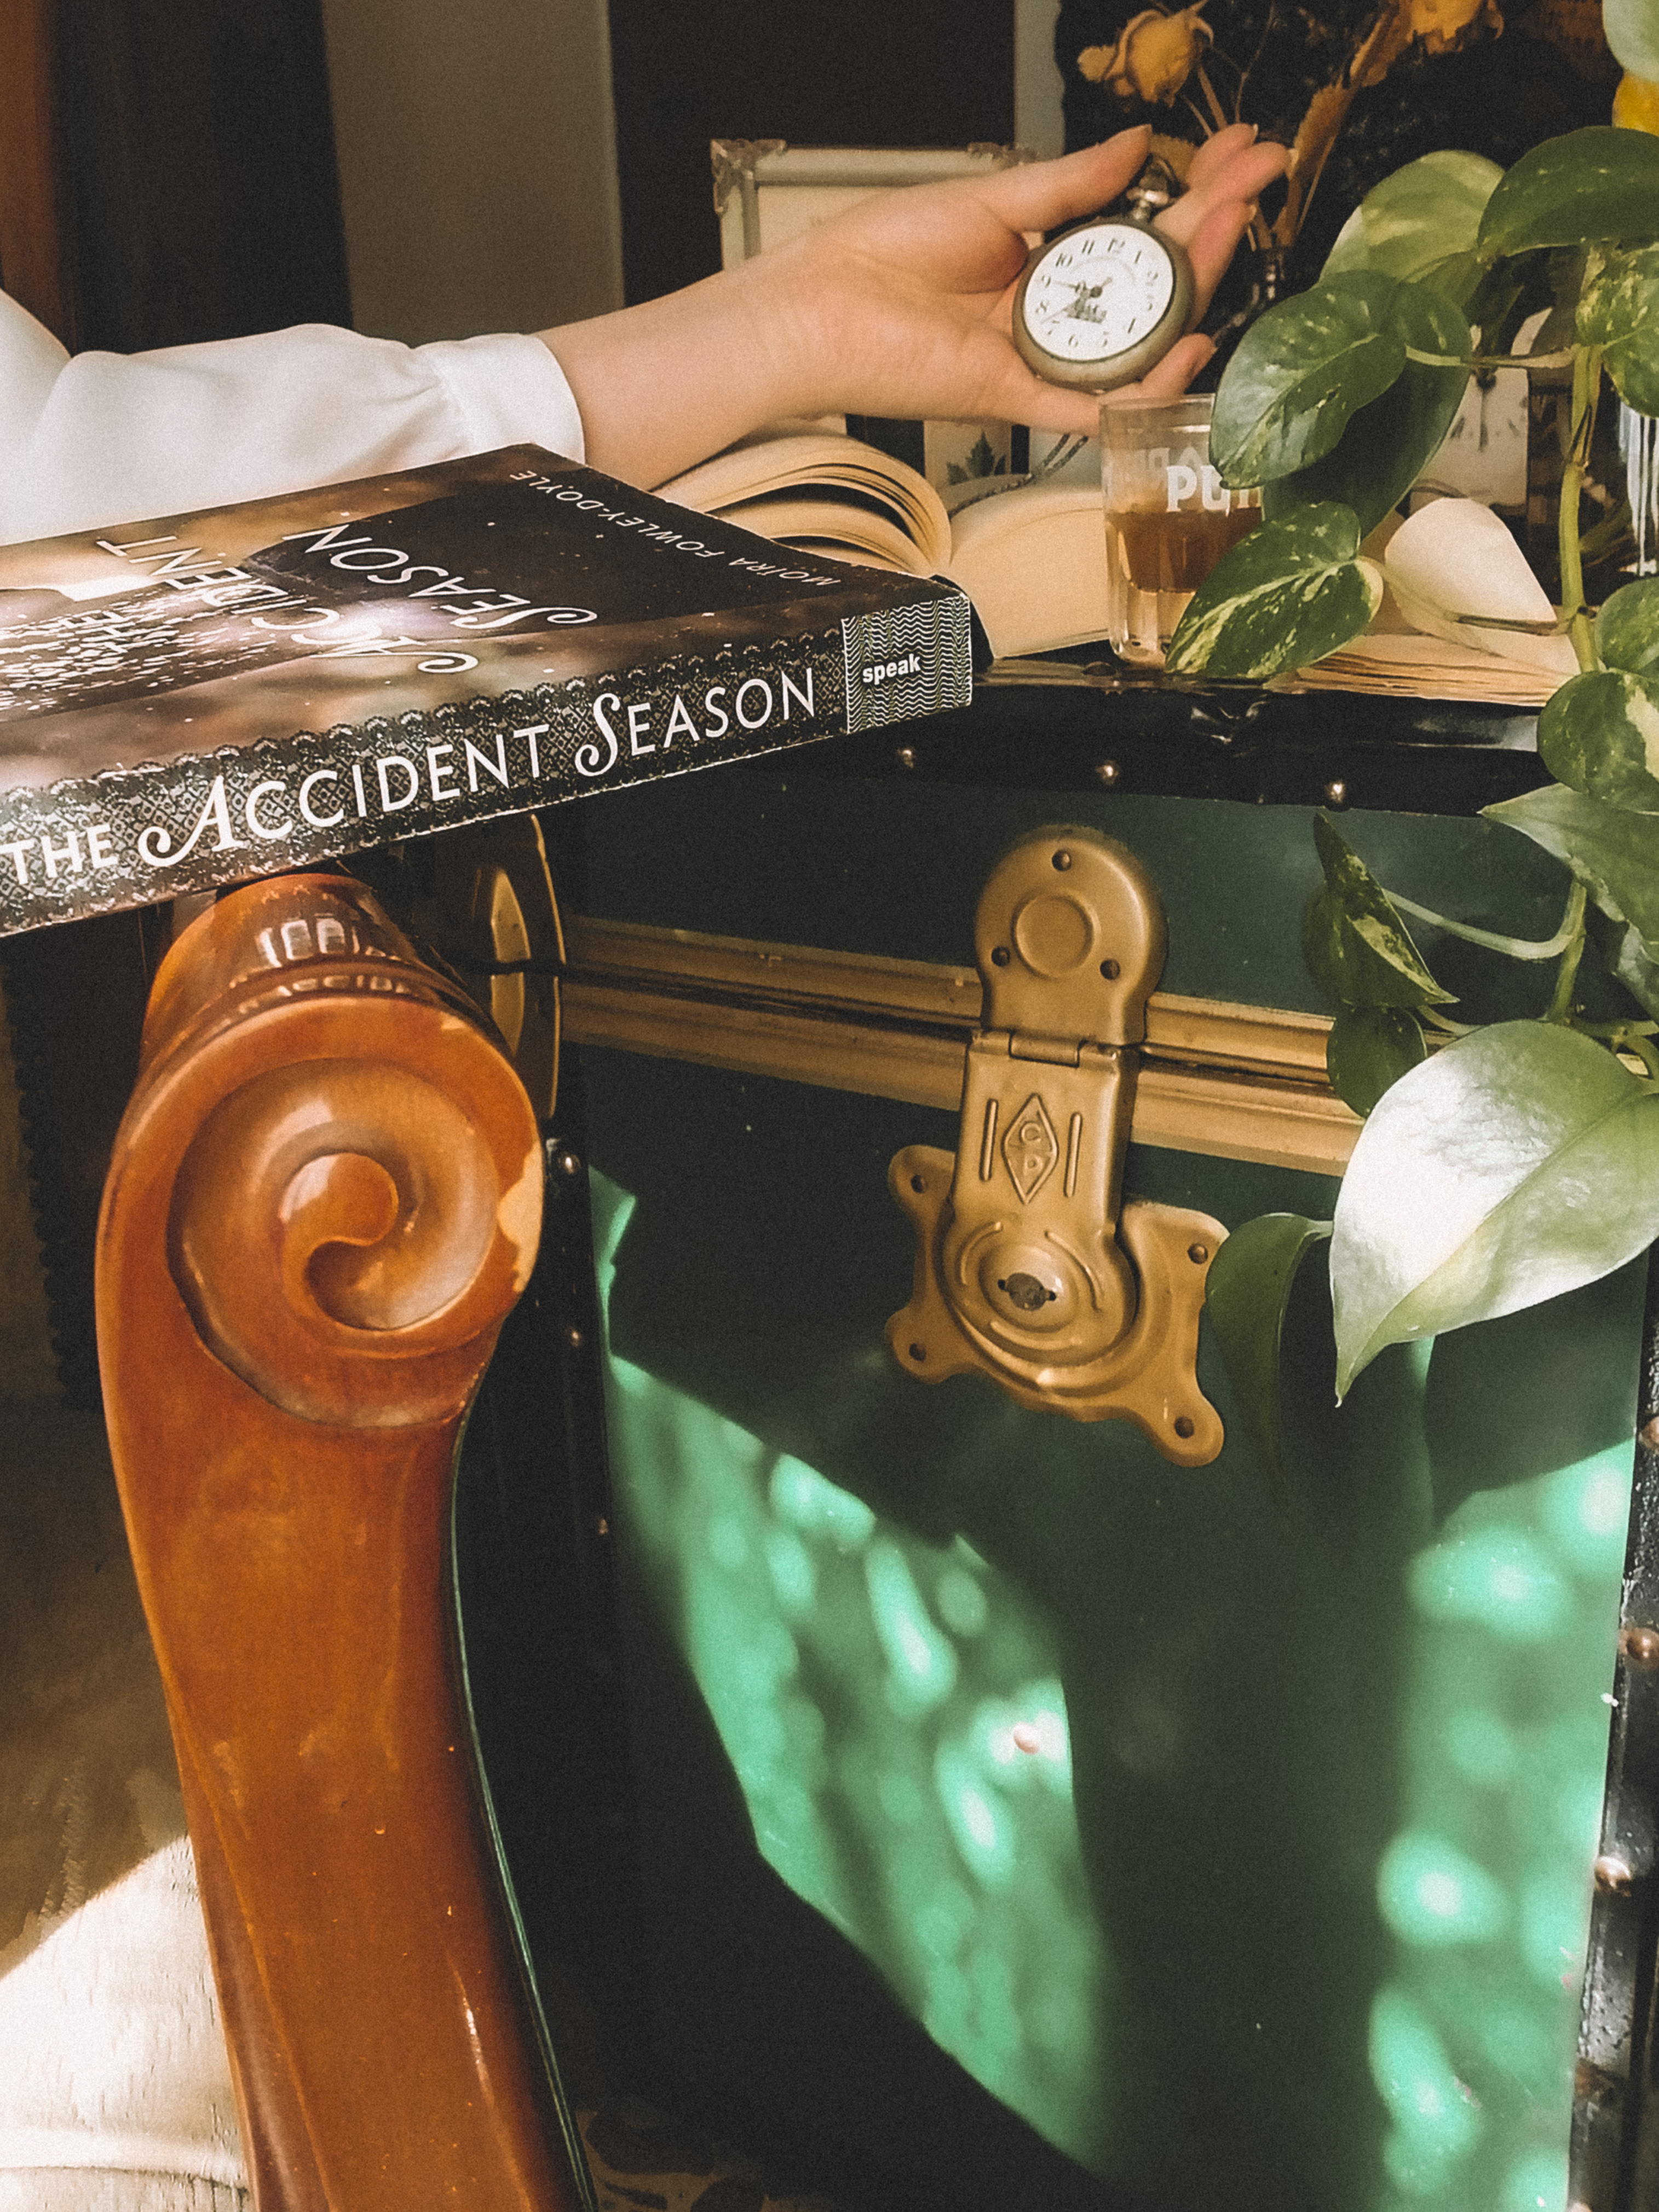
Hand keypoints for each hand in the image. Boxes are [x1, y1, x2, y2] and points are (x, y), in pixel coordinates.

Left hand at [545, 125, 1285, 485]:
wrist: (822, 304)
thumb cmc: (882, 253)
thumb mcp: (992, 199)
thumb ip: (1069, 184)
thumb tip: (1134, 147)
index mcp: (1046, 264)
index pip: (1139, 228)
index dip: (1192, 192)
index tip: (1239, 155)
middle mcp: (1052, 316)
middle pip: (1153, 281)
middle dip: (1212, 226)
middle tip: (1258, 179)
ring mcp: (1041, 360)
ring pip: (1141, 340)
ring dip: (1196, 287)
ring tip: (1234, 229)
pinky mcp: (1019, 399)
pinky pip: (1098, 404)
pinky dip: (1147, 383)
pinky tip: (1192, 341)